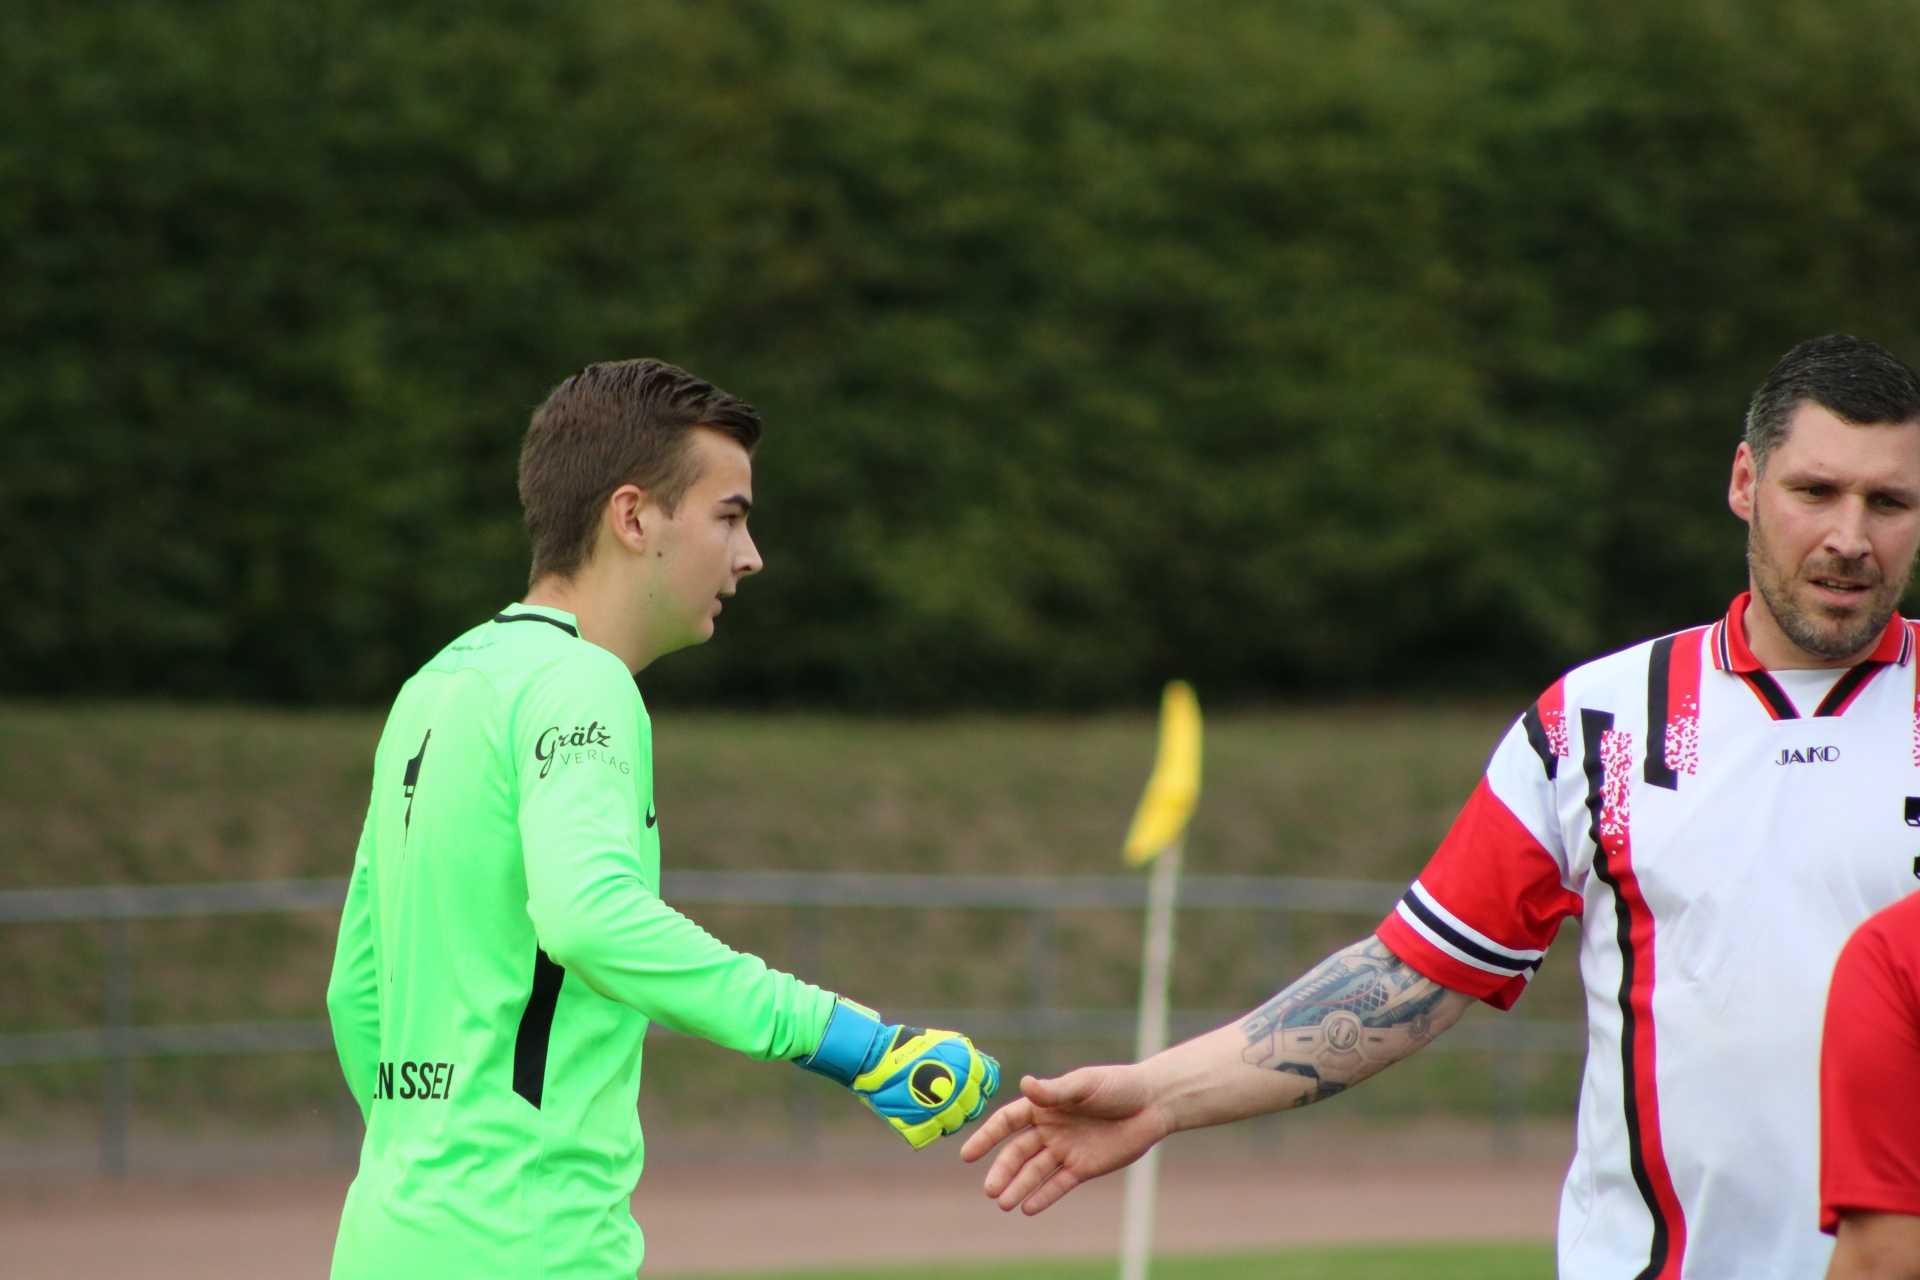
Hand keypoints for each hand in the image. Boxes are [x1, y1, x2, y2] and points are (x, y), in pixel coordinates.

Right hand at [793, 998, 999, 1148]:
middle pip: (975, 1106)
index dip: (978, 1085)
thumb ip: (968, 1058)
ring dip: (947, 1116)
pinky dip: (929, 1126)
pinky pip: (935, 1132)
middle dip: (964, 1103)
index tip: (966, 1084)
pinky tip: (917, 1113)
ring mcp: (943, 1110)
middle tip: (943, 1096)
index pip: (989, 1083)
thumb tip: (988, 1068)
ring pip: (956, 1123)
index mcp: (968, 1066)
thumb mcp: (945, 1043)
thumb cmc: (907, 1047)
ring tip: (929, 1105)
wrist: (873, 1058)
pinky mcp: (925, 1126)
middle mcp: (960, 1089)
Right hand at [959, 1064, 1171, 1214]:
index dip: (987, 1136)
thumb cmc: (1117, 1086)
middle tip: (990, 1190)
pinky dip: (1043, 1196)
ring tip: (1004, 1204)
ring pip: (1035, 1172)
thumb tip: (1025, 1083)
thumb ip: (1055, 1091)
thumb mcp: (1085, 1085)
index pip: (1008, 1122)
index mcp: (1045, 1105)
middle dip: (1002, 1171)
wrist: (1152, 1104)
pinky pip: (1058, 1184)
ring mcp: (1065, 1149)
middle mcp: (1050, 1129)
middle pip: (1018, 1153)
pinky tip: (1027, 1208)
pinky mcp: (1083, 1168)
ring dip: (1018, 1187)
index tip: (968, 1154)